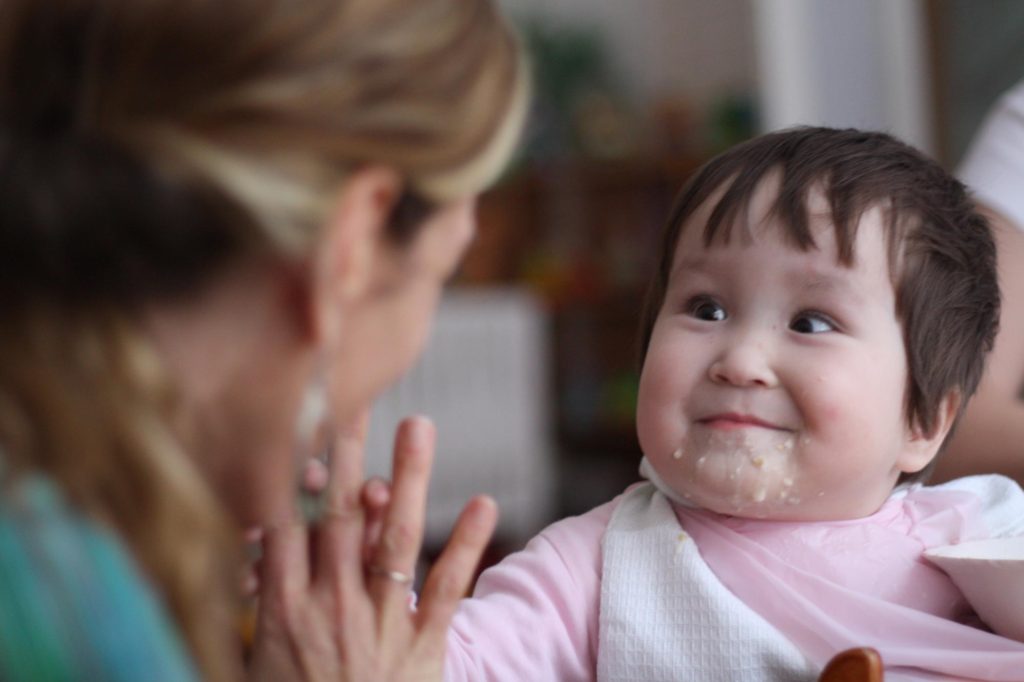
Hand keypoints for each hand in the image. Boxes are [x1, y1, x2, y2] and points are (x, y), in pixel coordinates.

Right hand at [248, 414, 496, 681]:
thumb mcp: (254, 665)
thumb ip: (254, 610)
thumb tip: (250, 556)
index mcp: (283, 611)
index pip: (284, 525)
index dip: (290, 474)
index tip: (296, 427)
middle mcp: (331, 607)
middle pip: (338, 517)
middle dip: (346, 456)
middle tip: (353, 402)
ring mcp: (381, 623)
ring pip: (393, 539)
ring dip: (408, 479)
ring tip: (418, 426)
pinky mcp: (424, 646)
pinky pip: (448, 589)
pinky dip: (466, 545)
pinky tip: (483, 504)